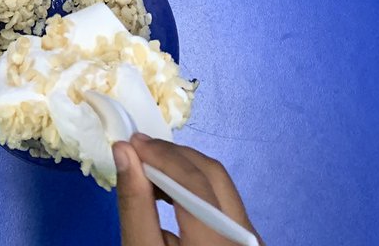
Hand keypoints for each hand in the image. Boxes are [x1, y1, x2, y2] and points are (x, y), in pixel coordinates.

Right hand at [113, 135, 262, 244]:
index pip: (194, 182)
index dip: (162, 156)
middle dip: (173, 156)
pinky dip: (196, 187)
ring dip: (183, 168)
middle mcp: (246, 238)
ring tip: (149, 168)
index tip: (131, 143)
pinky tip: (170, 192)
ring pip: (221, 184)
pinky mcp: (250, 242)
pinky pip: (225, 201)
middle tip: (138, 149)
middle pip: (213, 175)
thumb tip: (125, 151)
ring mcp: (253, 241)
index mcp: (218, 245)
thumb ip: (135, 204)